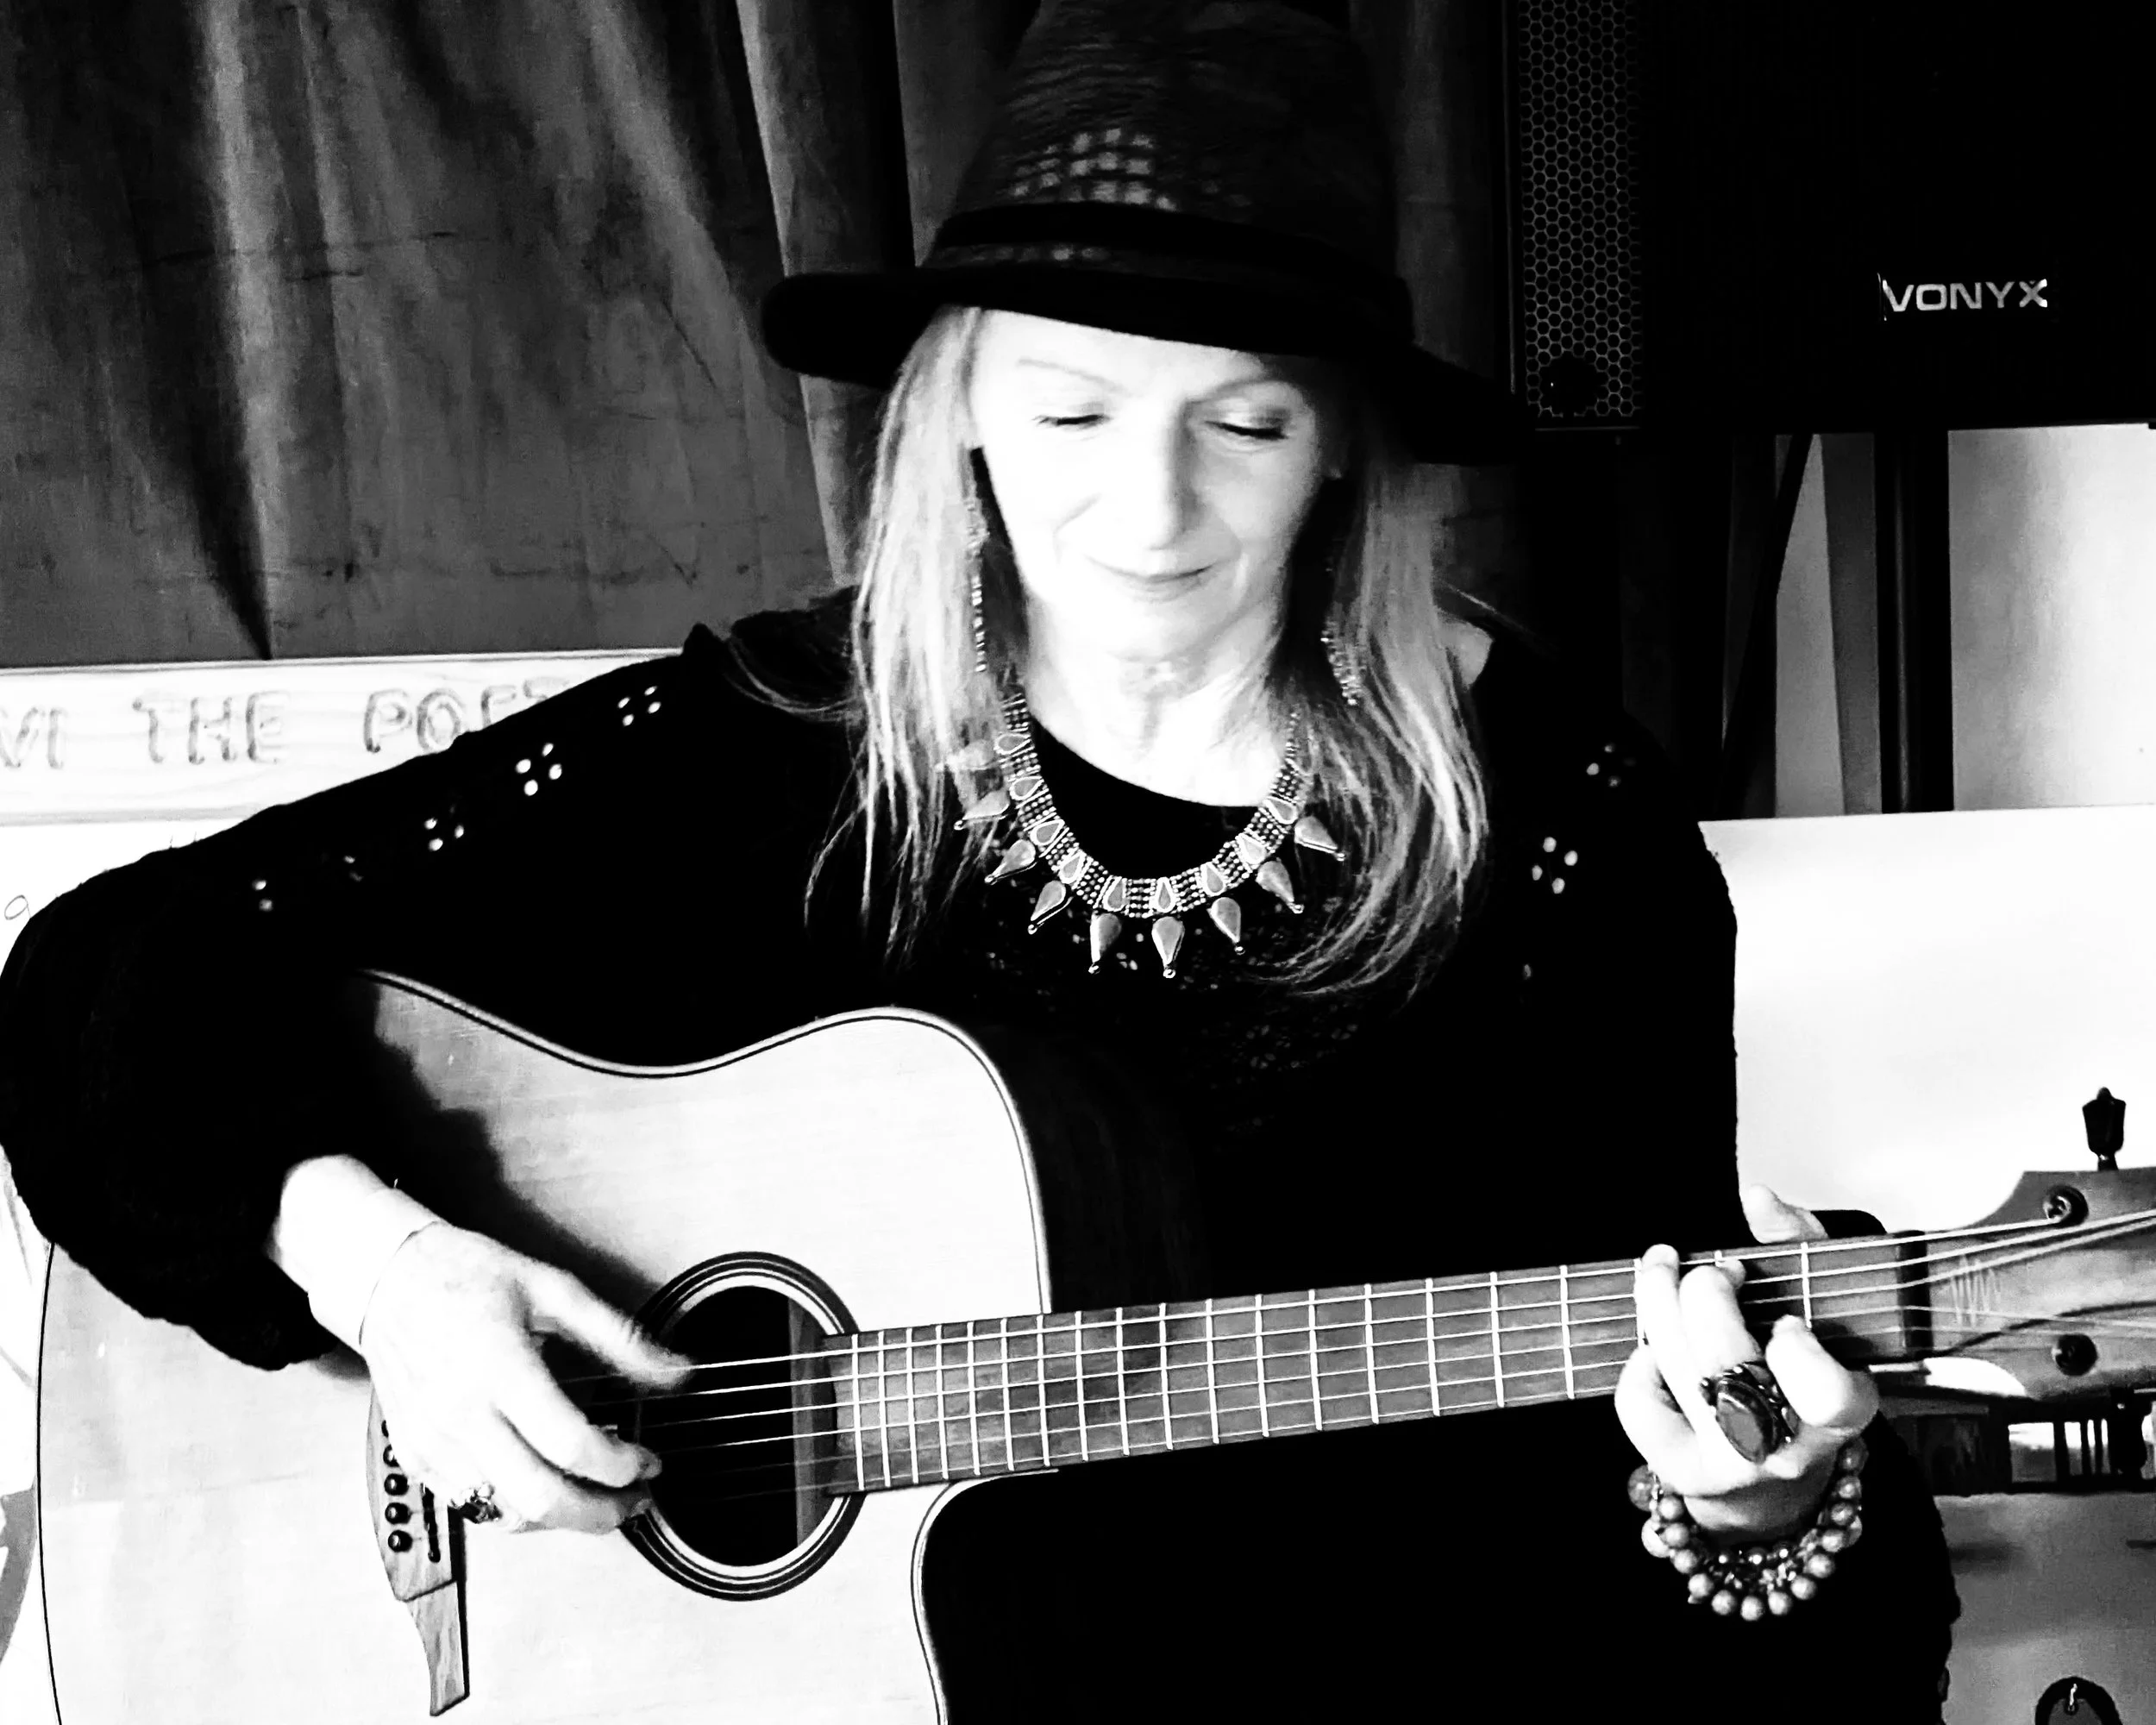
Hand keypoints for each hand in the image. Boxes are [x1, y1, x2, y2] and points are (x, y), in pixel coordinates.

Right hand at [360, 1223, 690, 1532]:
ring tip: (599, 1496)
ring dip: (563, 1518)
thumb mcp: (553, 1289)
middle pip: (540, 1499)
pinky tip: (548, 1485)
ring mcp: (434, 1444)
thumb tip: (677, 1371)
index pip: (571, 1445)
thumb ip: (620, 1336)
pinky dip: (519, 1509)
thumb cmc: (466, 1276)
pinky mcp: (417, 1459)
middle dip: (601, 1514)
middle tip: (634, 1500)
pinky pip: (474, 1507)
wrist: (388, 1280)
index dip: (623, 1466)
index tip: (650, 1462)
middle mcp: (461, 1415)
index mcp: (499, 1368)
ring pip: (508, 1515)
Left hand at [1614, 1184, 1878, 1541]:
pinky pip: (1641, 1403)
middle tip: (1711, 1270)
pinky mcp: (1683, 1471)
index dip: (1798, 1349)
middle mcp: (1789, 1446)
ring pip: (1681, 1373)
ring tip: (1662, 1268)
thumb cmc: (1796, 1373)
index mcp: (1842, 1410)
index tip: (1785, 1317)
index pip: (1825, 1393)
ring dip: (1659, 1304)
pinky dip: (1639, 1362)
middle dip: (1706, 1296)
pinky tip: (1657, 1345)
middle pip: (1730, 1365)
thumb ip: (1798, 1244)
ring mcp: (1733, 1465)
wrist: (1771, 1474)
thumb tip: (1758, 1198)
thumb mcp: (1819, 1305)